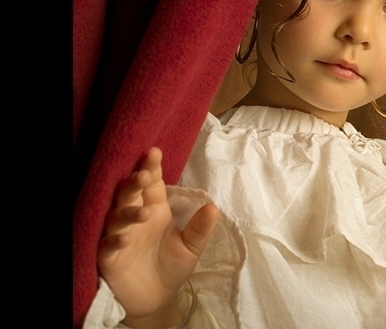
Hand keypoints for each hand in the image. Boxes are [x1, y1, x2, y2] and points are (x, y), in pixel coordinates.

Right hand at [97, 147, 217, 327]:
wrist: (158, 298)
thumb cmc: (172, 266)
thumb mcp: (191, 247)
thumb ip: (200, 229)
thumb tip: (214, 207)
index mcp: (155, 209)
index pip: (151, 185)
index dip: (151, 168)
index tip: (154, 152)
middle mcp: (135, 219)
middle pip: (129, 195)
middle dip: (134, 183)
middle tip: (143, 175)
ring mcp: (120, 237)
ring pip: (116, 218)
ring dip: (128, 213)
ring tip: (145, 214)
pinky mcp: (109, 258)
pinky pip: (106, 246)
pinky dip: (114, 241)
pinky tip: (124, 239)